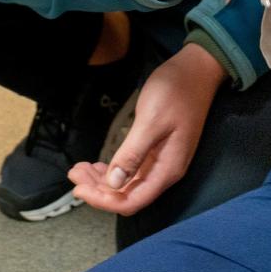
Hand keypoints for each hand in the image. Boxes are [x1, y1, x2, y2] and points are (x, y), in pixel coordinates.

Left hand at [68, 43, 226, 214]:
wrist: (196, 70)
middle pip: (128, 194)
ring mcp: (161, 160)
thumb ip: (133, 153)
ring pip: (127, 182)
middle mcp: (165, 170)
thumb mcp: (151, 120)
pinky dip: (113, 168)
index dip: (104, 200)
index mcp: (167, 169)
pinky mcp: (157, 149)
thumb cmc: (176, 92)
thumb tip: (114, 183)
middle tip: (74, 174)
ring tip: (80, 168)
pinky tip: (98, 164)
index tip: (79, 190)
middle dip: (98, 189)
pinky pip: (132, 169)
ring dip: (102, 180)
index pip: (132, 201)